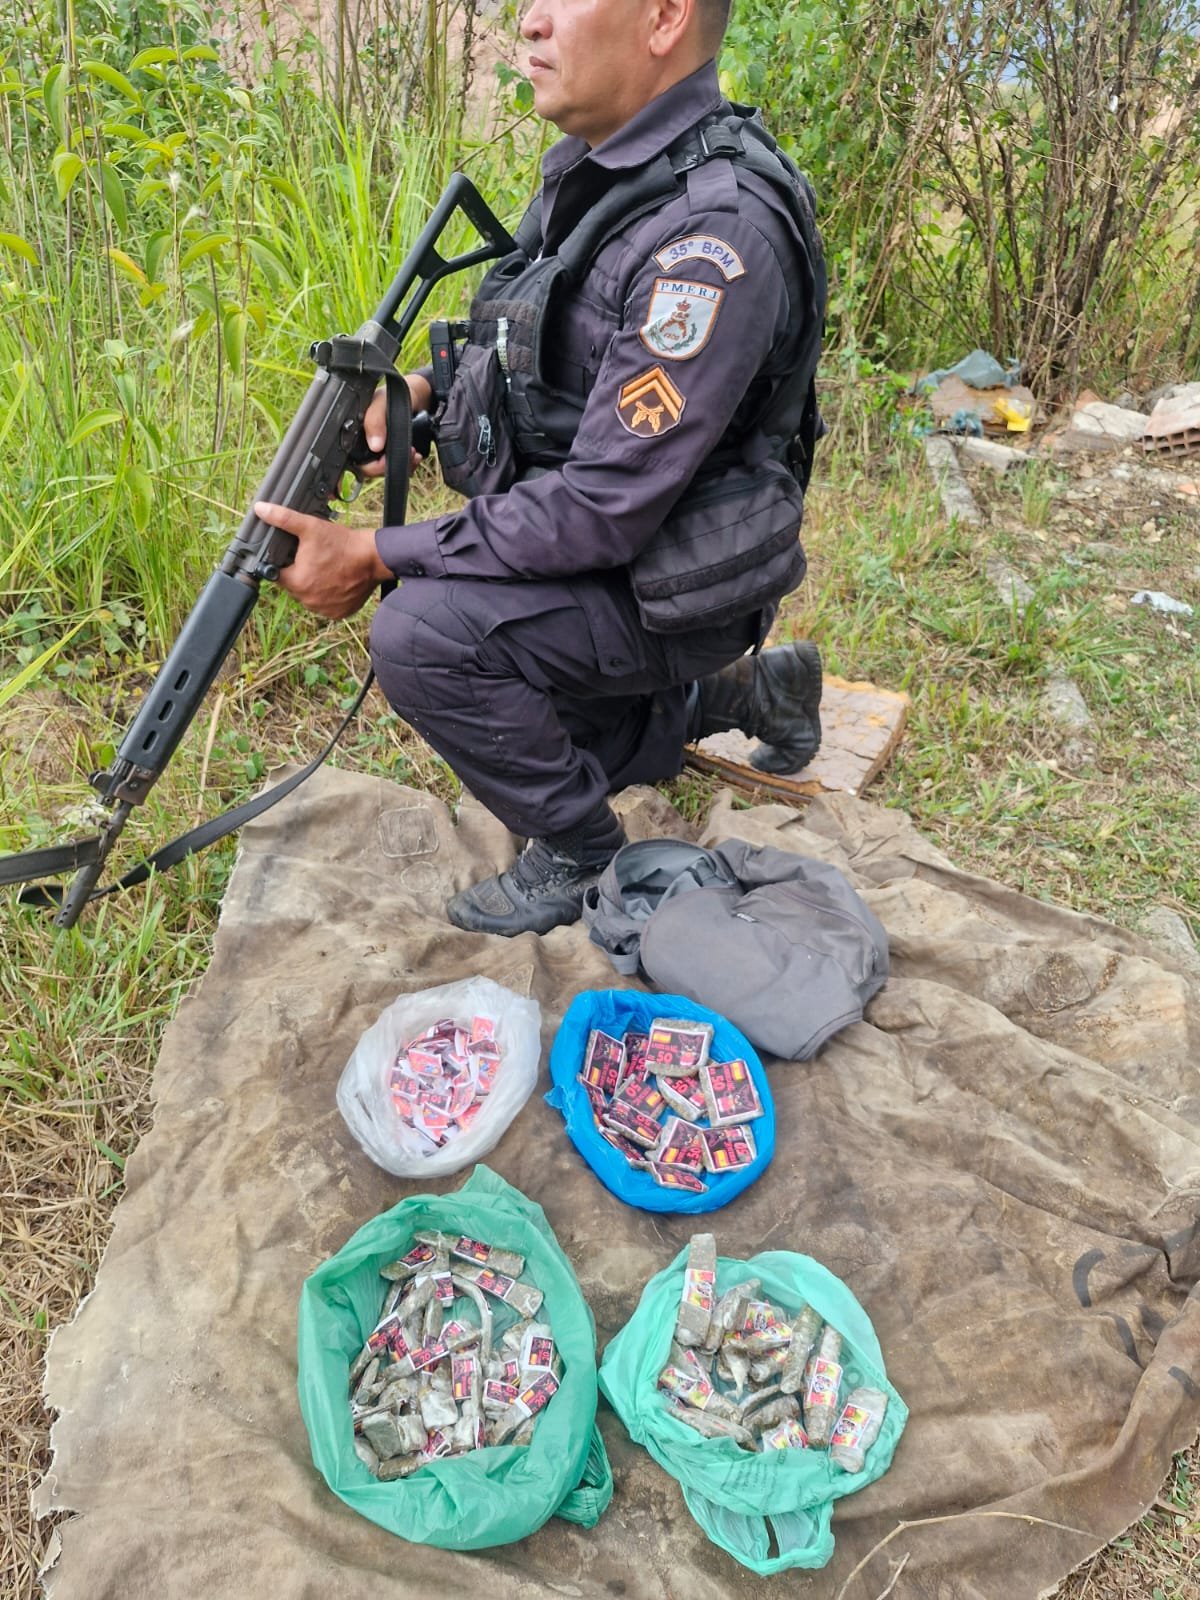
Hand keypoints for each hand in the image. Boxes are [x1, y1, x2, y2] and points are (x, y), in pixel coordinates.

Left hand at [254, 501, 391, 618]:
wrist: (374, 558)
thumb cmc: (343, 544)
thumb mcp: (311, 527)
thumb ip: (283, 519)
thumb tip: (261, 509)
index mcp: (297, 582)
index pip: (278, 575)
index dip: (285, 563)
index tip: (296, 556)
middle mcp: (308, 600)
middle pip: (294, 586)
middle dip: (300, 574)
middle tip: (314, 559)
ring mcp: (324, 609)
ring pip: (309, 596)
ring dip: (313, 586)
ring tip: (326, 569)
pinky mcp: (338, 613)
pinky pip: (326, 605)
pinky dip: (328, 595)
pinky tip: (334, 581)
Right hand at [359, 372, 433, 479]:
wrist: (417, 397)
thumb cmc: (394, 394)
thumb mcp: (382, 401)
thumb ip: (374, 420)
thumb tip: (374, 445)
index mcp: (352, 431)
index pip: (349, 457)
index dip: (364, 465)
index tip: (381, 461)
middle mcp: (362, 443)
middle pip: (366, 468)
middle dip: (384, 467)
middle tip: (400, 455)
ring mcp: (377, 451)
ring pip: (382, 471)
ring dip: (399, 466)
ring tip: (413, 453)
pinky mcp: (392, 455)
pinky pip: (397, 469)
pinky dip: (407, 465)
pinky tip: (415, 456)